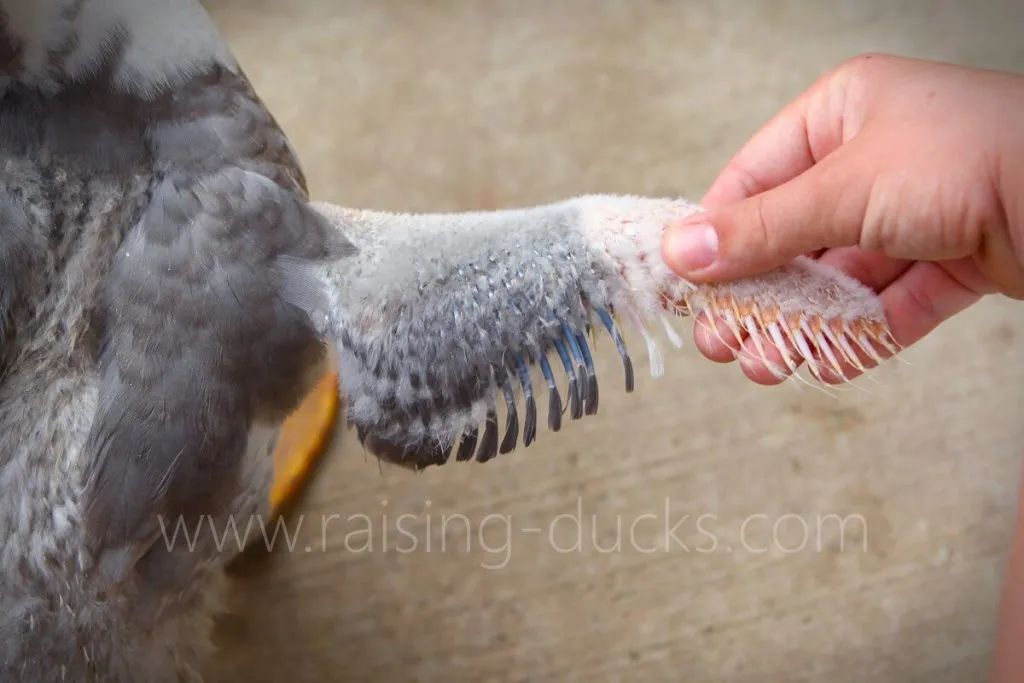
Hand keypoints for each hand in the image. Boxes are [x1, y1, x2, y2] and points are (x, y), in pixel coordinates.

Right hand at [661, 53, 1023, 384]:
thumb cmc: (973, 156)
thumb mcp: (846, 188)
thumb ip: (762, 228)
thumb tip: (683, 251)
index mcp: (842, 115)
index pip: (755, 179)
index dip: (716, 234)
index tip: (685, 284)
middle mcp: (875, 159)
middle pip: (793, 238)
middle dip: (756, 295)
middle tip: (720, 340)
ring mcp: (916, 212)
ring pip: (838, 279)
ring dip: (798, 326)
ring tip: (764, 364)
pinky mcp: (951, 259)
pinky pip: (888, 304)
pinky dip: (854, 336)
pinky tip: (821, 363)